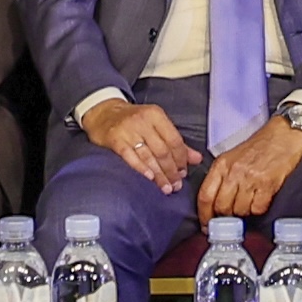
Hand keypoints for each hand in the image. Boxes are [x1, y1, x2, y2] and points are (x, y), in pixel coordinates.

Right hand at [78, 92, 198, 194]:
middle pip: (162, 150)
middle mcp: (143, 121)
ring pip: (148, 156)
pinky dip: (141, 168)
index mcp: (156, 115)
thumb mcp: (156, 125)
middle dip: (171, 171)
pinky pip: (130, 157)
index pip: (174, 140)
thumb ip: (176, 142)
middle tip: (176, 186)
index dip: (181, 159)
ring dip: (159, 175)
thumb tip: (197, 159)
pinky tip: (149, 178)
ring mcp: (128, 130)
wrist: (103, 113)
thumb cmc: (134, 120)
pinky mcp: (115, 139)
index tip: (183, 173)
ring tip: (165, 188)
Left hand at [194, 119, 301, 221]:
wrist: (285, 134)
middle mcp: (233, 172)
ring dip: (244, 212)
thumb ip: (221, 177)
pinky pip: (258, 208)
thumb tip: (213, 203)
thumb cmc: (260, 146)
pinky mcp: (267, 184)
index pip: (205, 196)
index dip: (204, 215)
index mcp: (222, 164)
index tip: (206, 225)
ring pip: (239, 210)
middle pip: (221, 206)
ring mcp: (250, 178)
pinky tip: (262, 200)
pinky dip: (259, 209)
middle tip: (231, 219)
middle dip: (225, 217)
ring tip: (249, 204)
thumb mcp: (233, 157)